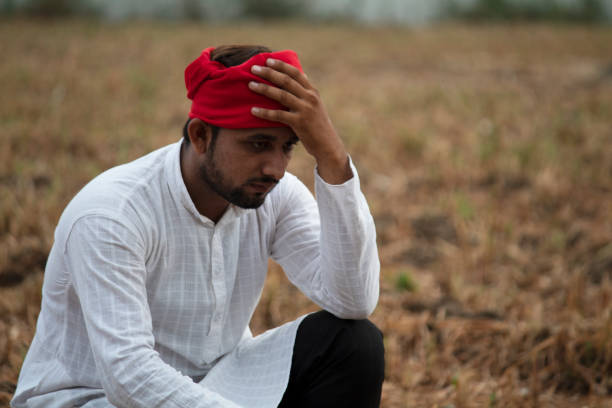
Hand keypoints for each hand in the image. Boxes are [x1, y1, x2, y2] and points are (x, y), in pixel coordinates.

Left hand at [249, 58, 351, 183]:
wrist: (328, 145)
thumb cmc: (318, 126)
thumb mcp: (315, 106)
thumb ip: (306, 93)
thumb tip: (298, 77)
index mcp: (313, 92)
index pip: (296, 73)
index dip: (281, 65)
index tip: (268, 60)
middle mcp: (310, 98)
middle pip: (286, 80)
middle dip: (269, 72)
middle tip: (254, 68)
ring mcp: (305, 109)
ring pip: (281, 95)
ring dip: (264, 88)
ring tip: (250, 84)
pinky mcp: (299, 122)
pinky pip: (278, 115)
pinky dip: (264, 112)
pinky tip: (253, 110)